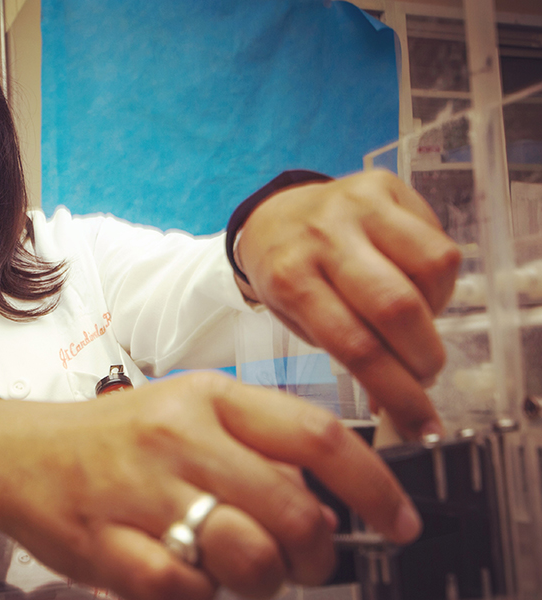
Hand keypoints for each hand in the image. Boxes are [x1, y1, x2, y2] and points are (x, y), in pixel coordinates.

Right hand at [0, 372, 422, 599]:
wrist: (20, 453)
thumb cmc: (117, 438)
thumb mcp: (188, 412)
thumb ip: (257, 445)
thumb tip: (331, 500)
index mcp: (208, 398)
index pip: (317, 435)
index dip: (375, 485)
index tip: (398, 520)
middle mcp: (178, 437)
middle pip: (293, 508)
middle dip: (319, 553)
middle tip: (311, 561)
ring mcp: (140, 491)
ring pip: (247, 554)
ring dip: (264, 578)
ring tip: (245, 568)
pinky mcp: (107, 543)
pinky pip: (187, 589)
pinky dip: (204, 594)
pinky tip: (190, 575)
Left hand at [235, 170, 460, 439]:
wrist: (272, 217)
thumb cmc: (288, 275)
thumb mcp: (297, 321)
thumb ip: (345, 356)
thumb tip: (398, 406)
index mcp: (291, 278)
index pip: (356, 345)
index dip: (398, 392)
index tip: (420, 424)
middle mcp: (323, 237)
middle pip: (396, 307)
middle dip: (424, 358)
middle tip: (424, 376)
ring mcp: (355, 206)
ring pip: (431, 268)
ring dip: (436, 313)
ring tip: (415, 323)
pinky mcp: (383, 186)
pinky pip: (438, 240)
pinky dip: (439, 278)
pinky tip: (418, 287)